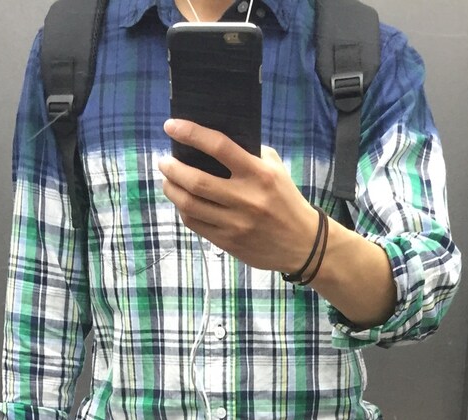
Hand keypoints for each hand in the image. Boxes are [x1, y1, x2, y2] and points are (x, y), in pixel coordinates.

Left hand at [158, 119, 319, 273]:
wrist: (303, 243)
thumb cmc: (286, 200)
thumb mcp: (276, 170)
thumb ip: (249, 154)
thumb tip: (214, 143)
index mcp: (258, 174)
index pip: (219, 147)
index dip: (191, 134)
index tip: (172, 126)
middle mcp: (246, 199)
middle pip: (196, 181)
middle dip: (173, 169)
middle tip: (164, 161)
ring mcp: (236, 223)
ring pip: (190, 205)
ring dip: (172, 190)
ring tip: (167, 181)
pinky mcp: (229, 242)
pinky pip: (196, 225)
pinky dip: (183, 210)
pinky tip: (182, 202)